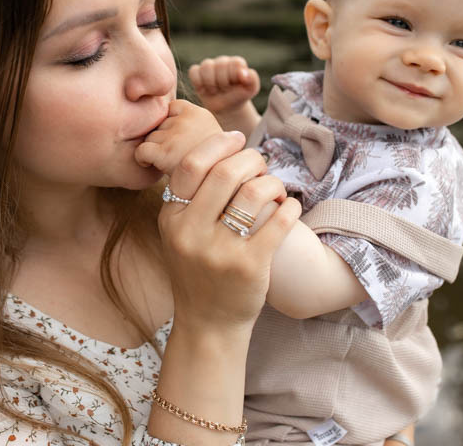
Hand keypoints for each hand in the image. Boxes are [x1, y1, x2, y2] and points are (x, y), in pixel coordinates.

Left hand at [135, 100, 222, 174]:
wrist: (216, 185)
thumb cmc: (209, 165)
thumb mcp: (209, 137)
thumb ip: (191, 125)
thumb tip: (162, 114)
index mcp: (199, 114)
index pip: (172, 108)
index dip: (171, 124)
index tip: (179, 139)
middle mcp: (187, 121)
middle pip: (159, 123)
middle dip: (164, 138)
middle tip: (177, 154)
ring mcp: (176, 136)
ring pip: (150, 137)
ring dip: (155, 149)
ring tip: (170, 161)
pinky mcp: (165, 153)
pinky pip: (141, 150)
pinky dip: (142, 159)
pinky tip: (153, 165)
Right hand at [157, 131, 301, 333]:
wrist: (208, 324)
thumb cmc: (198, 270)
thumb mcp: (178, 234)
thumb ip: (190, 197)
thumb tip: (221, 149)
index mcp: (171, 219)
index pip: (191, 164)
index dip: (218, 144)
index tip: (238, 139)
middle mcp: (190, 233)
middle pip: (226, 172)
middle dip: (251, 159)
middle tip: (261, 164)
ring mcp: (219, 251)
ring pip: (254, 192)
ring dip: (272, 182)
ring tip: (275, 189)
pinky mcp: (249, 266)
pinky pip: (278, 221)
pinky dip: (290, 206)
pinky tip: (291, 206)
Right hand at [188, 55, 260, 117]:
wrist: (226, 107)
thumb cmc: (239, 96)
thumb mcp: (251, 89)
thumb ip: (252, 79)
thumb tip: (242, 73)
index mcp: (236, 62)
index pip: (234, 63)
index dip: (233, 77)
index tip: (235, 86)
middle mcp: (222, 61)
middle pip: (220, 65)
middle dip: (223, 82)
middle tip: (225, 90)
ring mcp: (209, 66)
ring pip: (206, 66)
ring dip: (211, 83)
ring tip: (215, 91)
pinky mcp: (197, 73)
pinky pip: (193, 71)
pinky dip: (198, 82)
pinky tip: (204, 90)